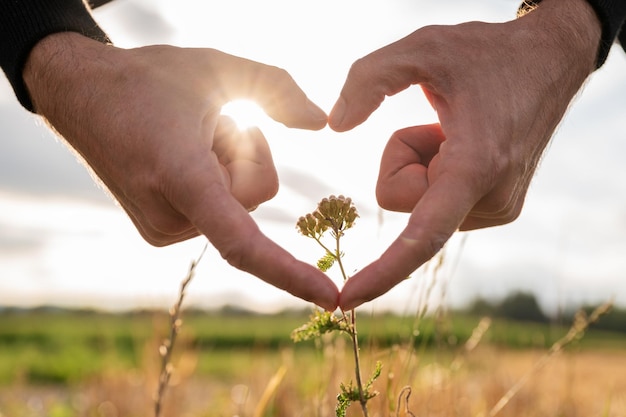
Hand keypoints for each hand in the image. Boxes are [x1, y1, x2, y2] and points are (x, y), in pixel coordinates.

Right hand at [23, 32, 338, 309]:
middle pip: (254, 195)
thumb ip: (278, 88)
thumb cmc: (150, 79)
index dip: (291, 273)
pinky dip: (215, 182)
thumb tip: (322, 123)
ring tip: (185, 138)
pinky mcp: (158, 231)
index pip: (243, 243)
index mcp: (180, 175)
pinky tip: (180, 156)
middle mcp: (167, 215)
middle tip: (206, 122)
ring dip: (228, 165)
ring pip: (238, 205)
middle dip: (247, 152)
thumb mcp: (218, 66)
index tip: (331, 299)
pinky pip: (218, 212)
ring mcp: (160, 229)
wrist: (83, 95)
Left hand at [329, 0, 600, 309]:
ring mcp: (498, 208)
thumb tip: (334, 127)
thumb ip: (368, 79)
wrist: (548, 61)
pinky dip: (438, 170)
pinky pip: (437, 201)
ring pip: (419, 202)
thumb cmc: (487, 53)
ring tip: (460, 130)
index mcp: (476, 166)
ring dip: (424, 164)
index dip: (382, 271)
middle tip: (442, 123)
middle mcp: (491, 200)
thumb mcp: (423, 47)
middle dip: (403, 160)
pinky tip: (466, 142)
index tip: (347, 300)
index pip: (421, 236)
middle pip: (402, 200)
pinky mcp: (498, 208)